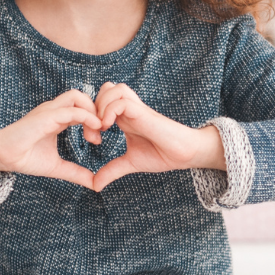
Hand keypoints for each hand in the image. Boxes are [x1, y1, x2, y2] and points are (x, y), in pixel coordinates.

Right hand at [0, 90, 102, 188]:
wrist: (3, 157)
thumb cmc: (25, 158)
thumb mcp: (56, 167)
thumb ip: (75, 172)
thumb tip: (94, 184)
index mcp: (57, 118)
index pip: (82, 108)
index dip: (94, 120)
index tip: (97, 140)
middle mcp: (54, 110)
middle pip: (82, 97)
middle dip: (96, 112)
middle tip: (99, 134)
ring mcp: (49, 110)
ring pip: (77, 96)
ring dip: (92, 111)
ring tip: (97, 131)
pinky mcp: (45, 115)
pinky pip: (70, 109)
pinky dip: (86, 116)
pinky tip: (93, 129)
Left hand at [90, 82, 224, 191]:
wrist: (185, 154)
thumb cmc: (162, 154)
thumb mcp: (130, 163)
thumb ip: (111, 170)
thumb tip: (95, 186)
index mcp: (125, 118)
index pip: (101, 101)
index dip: (90, 116)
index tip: (92, 138)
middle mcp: (129, 110)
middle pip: (105, 88)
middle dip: (92, 108)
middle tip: (94, 132)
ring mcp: (136, 109)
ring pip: (112, 88)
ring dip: (101, 106)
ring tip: (102, 128)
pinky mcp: (144, 113)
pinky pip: (122, 101)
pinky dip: (110, 111)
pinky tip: (109, 128)